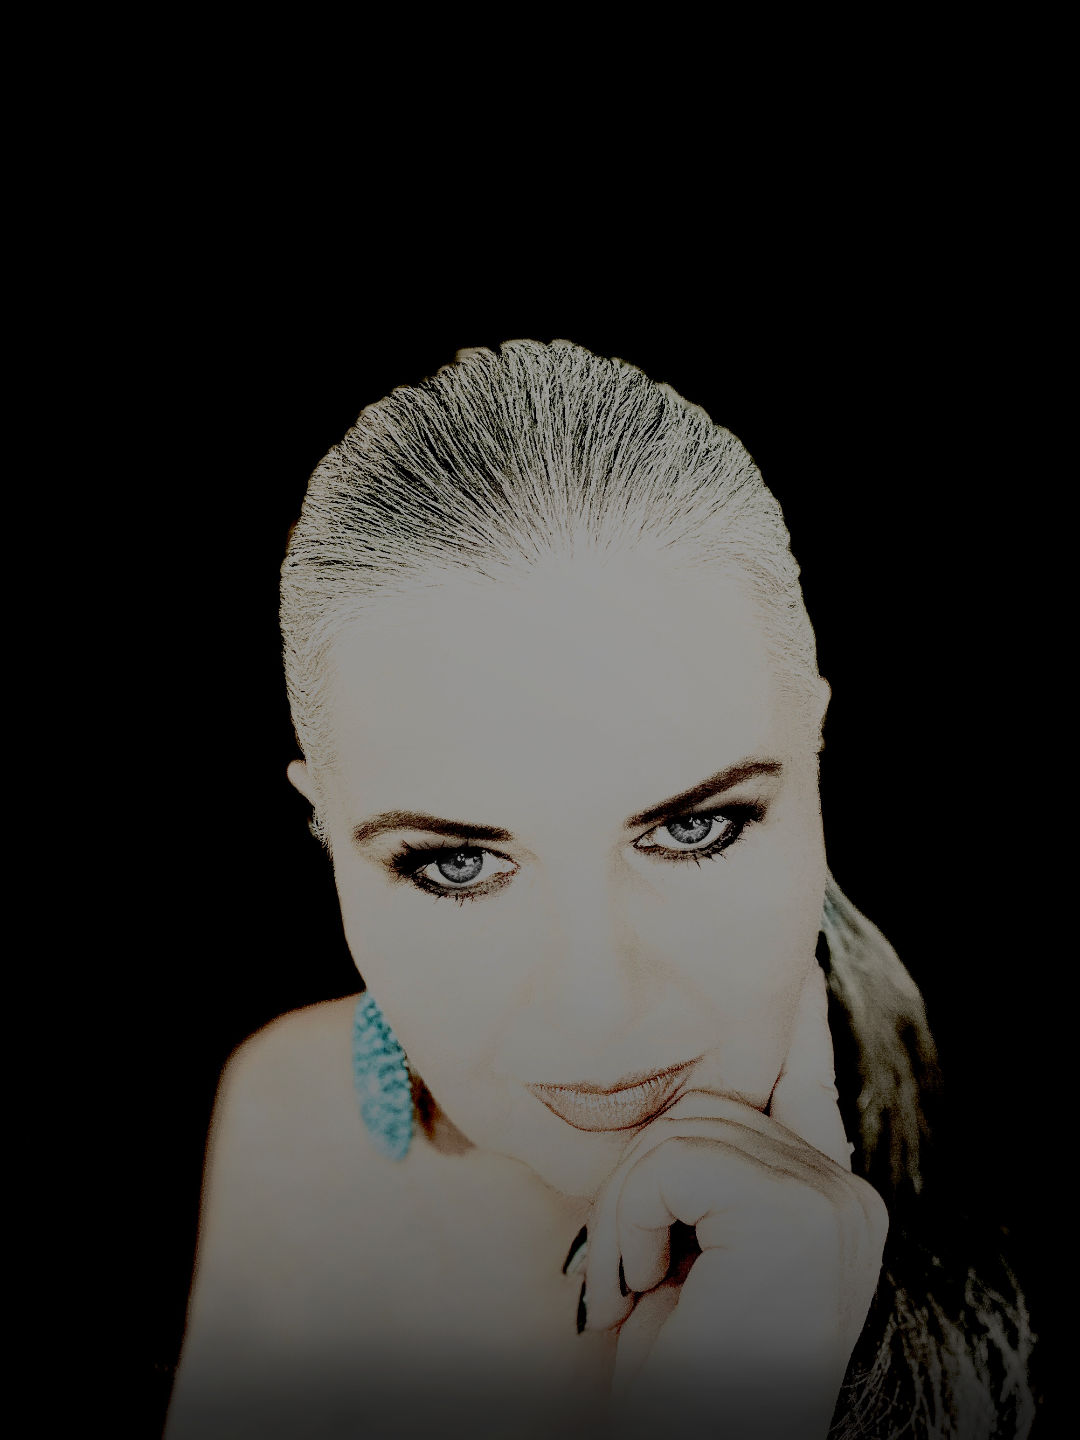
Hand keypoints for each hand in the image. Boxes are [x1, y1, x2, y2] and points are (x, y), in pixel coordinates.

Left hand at [584, 963, 887, 1438]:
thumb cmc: (672, 1377)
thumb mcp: (685, 1258)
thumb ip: (703, 1176)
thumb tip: (685, 1096)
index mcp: (826, 1200)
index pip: (805, 1081)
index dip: (796, 1021)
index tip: (792, 966)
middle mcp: (844, 1194)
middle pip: (711, 1100)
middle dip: (638, 1176)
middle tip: (617, 1276)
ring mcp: (830, 1200)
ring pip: (684, 1126)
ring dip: (624, 1209)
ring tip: (627, 1293)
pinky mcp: (798, 1212)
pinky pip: (673, 1160)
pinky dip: (629, 1219)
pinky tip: (635, 1292)